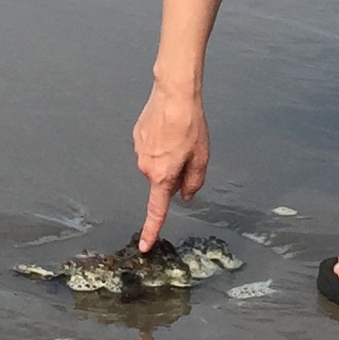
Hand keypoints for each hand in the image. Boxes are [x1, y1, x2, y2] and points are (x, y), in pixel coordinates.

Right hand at [133, 80, 209, 245]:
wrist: (173, 94)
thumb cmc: (190, 125)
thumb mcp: (201, 158)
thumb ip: (194, 182)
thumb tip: (186, 195)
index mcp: (162, 176)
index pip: (156, 209)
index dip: (151, 230)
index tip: (145, 246)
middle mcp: (146, 167)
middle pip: (162, 181)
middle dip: (174, 173)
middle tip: (189, 152)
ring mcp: (139, 151)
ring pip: (156, 164)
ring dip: (168, 156)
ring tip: (179, 135)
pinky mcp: (137, 136)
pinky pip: (150, 148)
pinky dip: (160, 143)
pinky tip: (168, 128)